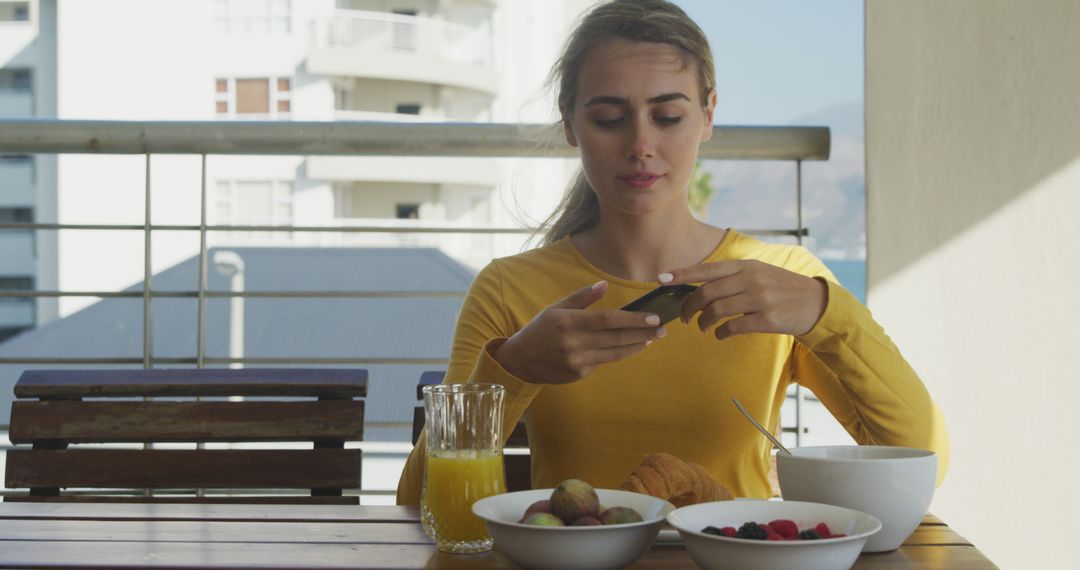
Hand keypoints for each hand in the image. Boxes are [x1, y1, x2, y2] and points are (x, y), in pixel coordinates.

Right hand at [494, 281, 664, 383]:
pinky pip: (603, 362)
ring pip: (615, 353)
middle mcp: (573, 343)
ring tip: (651, 338)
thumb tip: (604, 285)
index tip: (653, 317)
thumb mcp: (556, 308)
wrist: (520, 360)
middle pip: (617, 338)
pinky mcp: (578, 374)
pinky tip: (630, 347)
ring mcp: (577, 361)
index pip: (608, 320)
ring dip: (637, 346)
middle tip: (662, 329)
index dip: (633, 319)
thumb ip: (582, 297)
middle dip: (643, 333)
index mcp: (568, 322)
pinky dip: (618, 353)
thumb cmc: (540, 330)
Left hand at [660, 260, 827, 340]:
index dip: (682, 274)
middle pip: (707, 293)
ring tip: (703, 327)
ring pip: (717, 311)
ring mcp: (760, 299)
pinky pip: (733, 327)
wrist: (816, 303)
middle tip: (685, 318)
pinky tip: (719, 334)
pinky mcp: (768, 319)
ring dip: (703, 322)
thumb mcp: (760, 273)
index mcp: (746, 266)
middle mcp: (751, 279)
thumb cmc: (782, 289)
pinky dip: (720, 333)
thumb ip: (733, 277)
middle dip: (689, 307)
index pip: (707, 269)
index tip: (662, 279)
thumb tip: (700, 288)